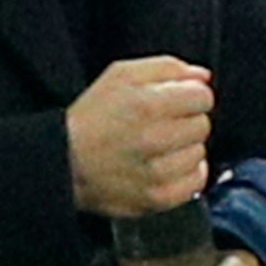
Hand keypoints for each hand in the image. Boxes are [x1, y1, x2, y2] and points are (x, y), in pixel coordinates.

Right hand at [67, 54, 214, 218]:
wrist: (62, 162)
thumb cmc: (90, 118)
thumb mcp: (119, 77)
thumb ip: (166, 68)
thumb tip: (202, 76)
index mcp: (146, 105)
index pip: (203, 97)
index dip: (191, 96)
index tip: (178, 101)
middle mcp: (154, 139)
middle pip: (203, 125)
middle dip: (186, 121)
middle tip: (160, 125)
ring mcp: (157, 172)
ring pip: (200, 153)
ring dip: (184, 149)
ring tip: (156, 147)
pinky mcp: (158, 197)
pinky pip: (196, 181)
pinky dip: (185, 174)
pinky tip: (163, 166)